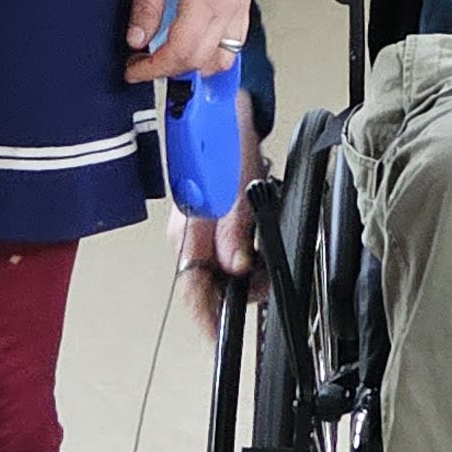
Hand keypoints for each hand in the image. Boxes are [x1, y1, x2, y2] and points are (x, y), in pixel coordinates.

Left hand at [125, 0, 263, 91]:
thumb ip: (147, 5)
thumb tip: (137, 39)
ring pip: (225, 56)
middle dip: (170, 70)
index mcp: (207, 1)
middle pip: (201, 60)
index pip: (179, 53)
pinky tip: (195, 40)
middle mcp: (230, 7)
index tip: (133, 70)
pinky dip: (216, 50)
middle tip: (144, 63)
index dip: (153, 69)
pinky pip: (236, 38)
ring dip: (197, 65)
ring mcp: (242, 3)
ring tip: (169, 57)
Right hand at [175, 93, 265, 335]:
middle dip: (234, 294)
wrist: (227, 115)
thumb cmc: (228, 146)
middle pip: (207, 284)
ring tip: (263, 265)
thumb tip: (237, 268)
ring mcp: (197, 229)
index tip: (218, 337)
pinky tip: (255, 248)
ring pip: (218, 270)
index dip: (205, 316)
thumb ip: (234, 232)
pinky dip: (242, 257)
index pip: (191, 287)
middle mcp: (187, 235)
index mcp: (187, 231)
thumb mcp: (236, 191)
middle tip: (261, 288)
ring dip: (243, 275)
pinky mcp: (208, 222)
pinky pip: (223, 252)